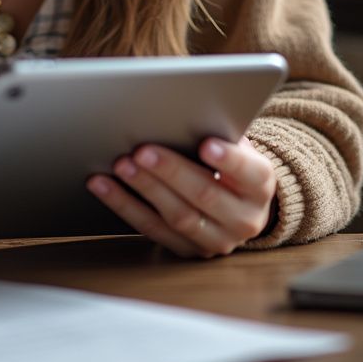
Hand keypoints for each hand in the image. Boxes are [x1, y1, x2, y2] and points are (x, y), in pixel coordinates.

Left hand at [86, 136, 276, 257]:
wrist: (235, 200)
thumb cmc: (226, 159)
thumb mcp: (232, 142)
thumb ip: (216, 130)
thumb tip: (183, 110)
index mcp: (260, 186)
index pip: (250, 173)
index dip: (229, 160)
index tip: (206, 144)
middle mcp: (244, 219)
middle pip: (206, 196)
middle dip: (171, 172)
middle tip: (143, 150)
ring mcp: (216, 240)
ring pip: (178, 217)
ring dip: (145, 189)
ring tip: (120, 165)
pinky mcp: (188, 251)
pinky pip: (152, 229)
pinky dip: (124, 205)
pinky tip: (103, 184)